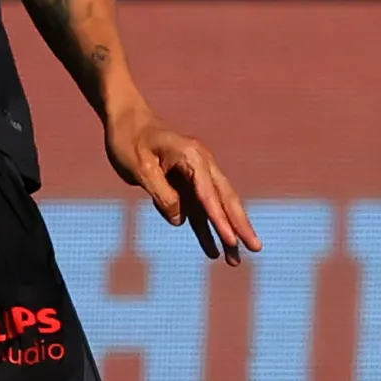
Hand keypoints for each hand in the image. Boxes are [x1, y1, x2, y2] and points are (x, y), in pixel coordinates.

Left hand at [105, 102, 259, 263]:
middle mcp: (202, 165)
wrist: (125, 118)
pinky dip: (207, 228)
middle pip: (225, 200)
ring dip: (225, 233)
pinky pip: (200, 209)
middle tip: (256, 249)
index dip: (221, 220)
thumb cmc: (129, 140)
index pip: (209, 195)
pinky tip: (213, 250)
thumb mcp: (140, 168)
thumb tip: (180, 220)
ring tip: (234, 262)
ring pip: (216, 208)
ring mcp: (197, 174)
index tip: (232, 240)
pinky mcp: (187, 183)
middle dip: (240, 226)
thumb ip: (162, 194)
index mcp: (193, 157)